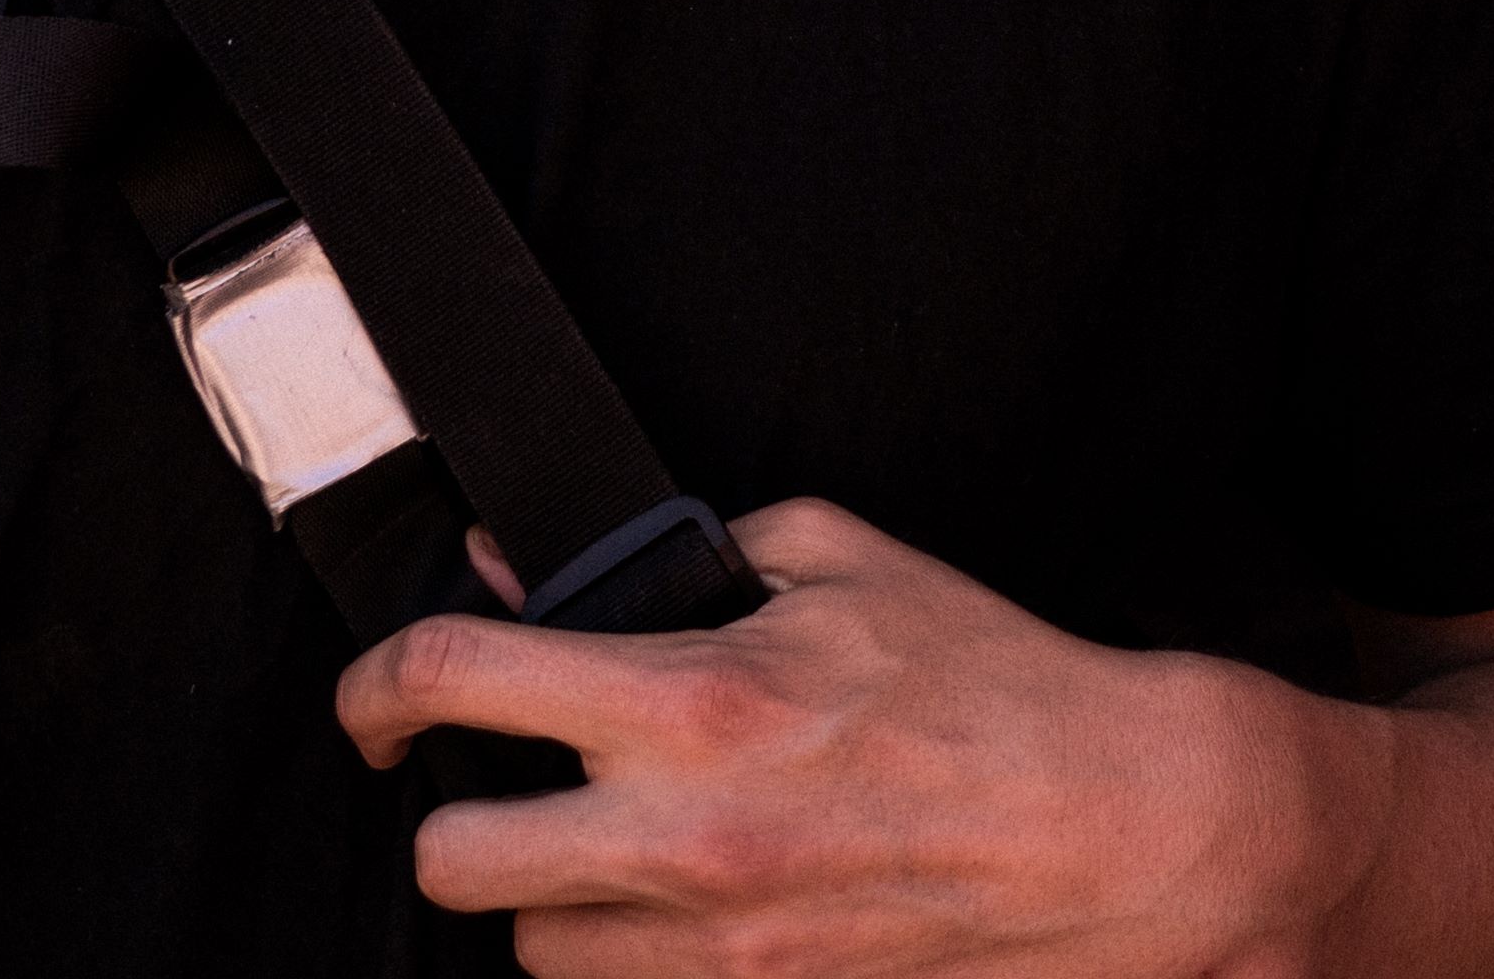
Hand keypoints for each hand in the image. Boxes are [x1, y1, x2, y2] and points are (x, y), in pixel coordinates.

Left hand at [335, 499, 1373, 976]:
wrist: (1119, 830)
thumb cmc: (985, 681)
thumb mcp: (829, 560)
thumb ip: (671, 556)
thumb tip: (535, 568)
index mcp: (693, 699)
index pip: (457, 682)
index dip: (376, 681)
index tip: (373, 693)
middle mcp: (684, 838)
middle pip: (453, 864)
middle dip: (452, 813)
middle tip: (491, 778)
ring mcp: (722, 953)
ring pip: (534, 956)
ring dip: (547, 897)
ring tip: (604, 840)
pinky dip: (630, 963)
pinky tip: (676, 905)